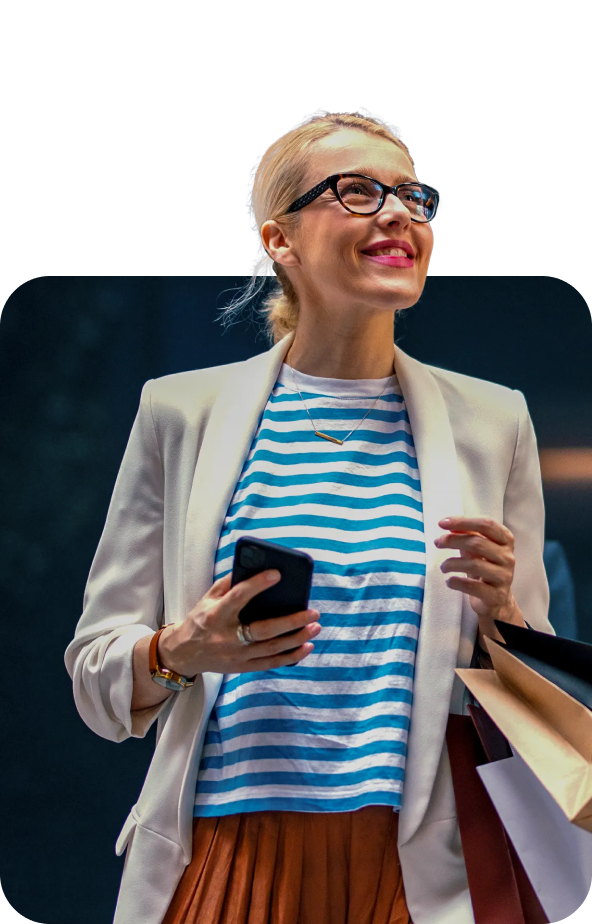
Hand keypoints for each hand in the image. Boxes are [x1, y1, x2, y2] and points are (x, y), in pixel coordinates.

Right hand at [160, 570, 320, 675]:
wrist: (185, 653)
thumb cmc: (201, 619)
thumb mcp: (208, 598)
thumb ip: (228, 584)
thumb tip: (254, 568)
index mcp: (215, 615)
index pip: (238, 597)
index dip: (257, 585)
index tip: (277, 574)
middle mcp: (226, 637)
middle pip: (263, 630)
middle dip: (290, 621)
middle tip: (312, 612)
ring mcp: (236, 655)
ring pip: (271, 649)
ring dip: (296, 638)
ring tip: (315, 626)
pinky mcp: (242, 667)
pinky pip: (271, 663)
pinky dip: (291, 656)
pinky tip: (307, 646)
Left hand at [434, 516, 524, 642]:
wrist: (497, 600)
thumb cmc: (485, 567)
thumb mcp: (477, 549)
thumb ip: (466, 535)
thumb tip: (449, 526)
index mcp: (506, 541)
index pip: (487, 525)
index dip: (463, 522)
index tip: (442, 523)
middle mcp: (508, 557)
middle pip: (478, 543)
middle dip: (453, 541)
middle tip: (437, 543)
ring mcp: (504, 577)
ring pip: (474, 565)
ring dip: (452, 563)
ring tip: (443, 567)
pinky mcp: (496, 595)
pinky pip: (472, 587)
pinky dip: (456, 582)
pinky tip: (449, 581)